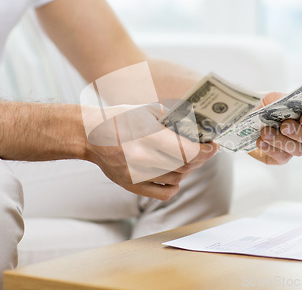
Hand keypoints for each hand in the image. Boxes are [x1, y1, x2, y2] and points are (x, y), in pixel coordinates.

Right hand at [83, 104, 218, 199]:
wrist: (89, 134)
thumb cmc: (119, 119)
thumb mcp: (146, 110)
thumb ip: (172, 117)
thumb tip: (197, 125)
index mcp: (148, 137)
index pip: (189, 152)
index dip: (206, 151)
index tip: (213, 146)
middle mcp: (143, 158)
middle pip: (186, 166)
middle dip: (201, 158)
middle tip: (205, 150)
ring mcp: (136, 175)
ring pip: (177, 179)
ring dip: (188, 169)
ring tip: (187, 158)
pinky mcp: (131, 185)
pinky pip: (164, 193)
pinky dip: (175, 185)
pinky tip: (175, 173)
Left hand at [249, 92, 301, 164]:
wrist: (243, 119)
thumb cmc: (262, 106)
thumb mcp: (272, 98)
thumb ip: (283, 100)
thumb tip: (286, 105)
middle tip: (285, 126)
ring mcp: (295, 147)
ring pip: (299, 150)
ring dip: (282, 140)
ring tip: (265, 132)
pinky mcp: (280, 158)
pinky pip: (282, 157)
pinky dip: (270, 148)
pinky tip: (260, 141)